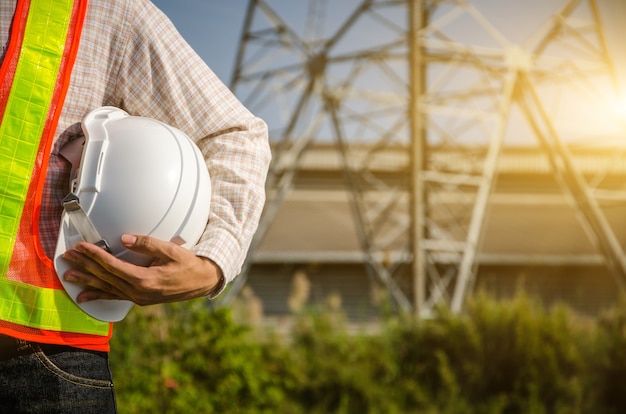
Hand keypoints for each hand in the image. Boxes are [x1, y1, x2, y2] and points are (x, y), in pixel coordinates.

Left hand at [61, 234, 222, 304]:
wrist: (201, 282)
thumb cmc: (188, 265)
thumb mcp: (171, 250)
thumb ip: (147, 244)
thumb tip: (125, 238)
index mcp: (145, 279)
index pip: (113, 265)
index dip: (95, 255)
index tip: (82, 247)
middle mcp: (138, 292)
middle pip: (106, 277)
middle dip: (86, 265)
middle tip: (68, 256)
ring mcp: (138, 298)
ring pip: (107, 288)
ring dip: (87, 280)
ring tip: (69, 275)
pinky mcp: (139, 299)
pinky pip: (115, 297)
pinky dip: (98, 296)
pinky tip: (84, 297)